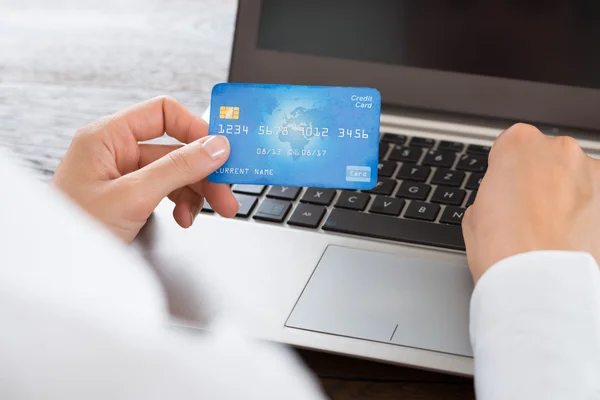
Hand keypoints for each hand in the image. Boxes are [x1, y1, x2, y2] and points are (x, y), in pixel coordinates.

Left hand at [52, 96, 238, 242]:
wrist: (55, 269)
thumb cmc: (75, 229)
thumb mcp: (134, 196)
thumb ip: (177, 168)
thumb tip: (215, 147)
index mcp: (108, 137)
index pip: (162, 113)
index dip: (195, 129)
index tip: (221, 149)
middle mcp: (116, 151)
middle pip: (175, 147)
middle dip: (204, 170)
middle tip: (226, 191)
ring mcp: (124, 175)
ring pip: (176, 171)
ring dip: (199, 191)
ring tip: (215, 211)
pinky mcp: (130, 196)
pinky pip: (167, 190)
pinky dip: (182, 203)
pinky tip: (185, 218)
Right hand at [462, 123, 599, 282]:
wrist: (540, 284)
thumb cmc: (504, 249)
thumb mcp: (477, 212)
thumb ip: (496, 191)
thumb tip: (506, 197)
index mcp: (519, 144)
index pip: (512, 145)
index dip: (507, 171)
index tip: (506, 190)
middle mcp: (560, 150)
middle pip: (548, 158)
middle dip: (541, 181)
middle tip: (528, 215)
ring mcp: (593, 173)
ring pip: (577, 179)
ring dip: (567, 197)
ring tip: (553, 232)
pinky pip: (596, 201)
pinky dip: (588, 215)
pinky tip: (572, 239)